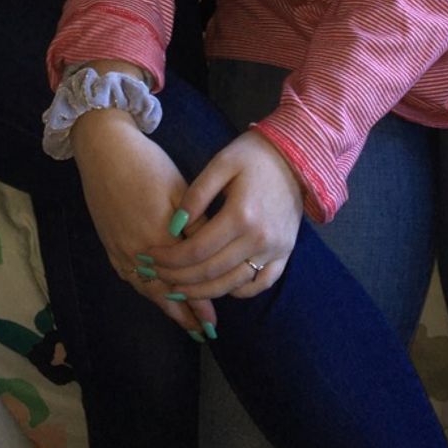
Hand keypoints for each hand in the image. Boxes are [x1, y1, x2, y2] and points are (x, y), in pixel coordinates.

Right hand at [72, 110, 214, 335]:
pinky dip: (144, 290)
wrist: (105, 150)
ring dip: (165, 307)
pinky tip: (153, 295)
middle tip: (203, 333)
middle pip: (164, 292)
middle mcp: (137, 253)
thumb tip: (213, 256)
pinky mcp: (109, 243)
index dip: (200, 303)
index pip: (184, 282)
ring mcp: (119, 250)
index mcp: (159, 241)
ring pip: (145, 288)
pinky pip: (129, 276)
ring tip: (183, 324)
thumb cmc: (148, 166)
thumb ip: (196, 228)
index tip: (215, 323)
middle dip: (184, 315)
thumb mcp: (180, 192)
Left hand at [144, 131, 303, 300]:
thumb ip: (196, 195)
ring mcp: (275, 250)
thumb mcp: (221, 164)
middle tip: (157, 276)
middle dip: (179, 278)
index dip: (170, 259)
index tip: (150, 256)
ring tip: (180, 289)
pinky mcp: (285, 253)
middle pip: (212, 272)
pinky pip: (261, 283)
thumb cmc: (254, 155)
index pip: (197, 250)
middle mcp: (259, 239)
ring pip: (233, 284)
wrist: (297, 155)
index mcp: (240, 216)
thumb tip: (174, 226)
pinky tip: (219, 287)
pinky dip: (239, 291)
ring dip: (204, 292)